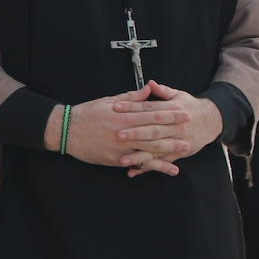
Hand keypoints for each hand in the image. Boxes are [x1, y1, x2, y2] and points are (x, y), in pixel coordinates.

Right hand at [46, 87, 190, 176]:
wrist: (67, 131)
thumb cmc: (87, 114)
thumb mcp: (107, 101)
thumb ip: (130, 97)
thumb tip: (148, 90)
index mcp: (124, 115)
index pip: (152, 113)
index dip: (170, 113)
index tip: (185, 112)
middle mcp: (125, 131)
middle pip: (155, 131)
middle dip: (175, 130)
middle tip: (191, 128)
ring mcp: (122, 147)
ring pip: (151, 149)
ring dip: (170, 149)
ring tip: (186, 148)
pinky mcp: (117, 160)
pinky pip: (140, 163)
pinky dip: (156, 166)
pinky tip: (170, 168)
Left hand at [112, 80, 222, 176]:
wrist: (212, 121)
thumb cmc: (190, 106)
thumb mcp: (179, 95)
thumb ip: (163, 91)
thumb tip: (150, 83)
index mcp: (173, 110)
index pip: (150, 108)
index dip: (133, 107)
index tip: (116, 107)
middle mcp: (176, 127)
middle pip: (153, 130)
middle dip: (135, 133)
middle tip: (117, 135)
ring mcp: (177, 142)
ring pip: (156, 149)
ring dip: (139, 156)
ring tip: (122, 159)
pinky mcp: (178, 154)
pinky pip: (161, 162)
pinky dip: (147, 167)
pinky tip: (133, 171)